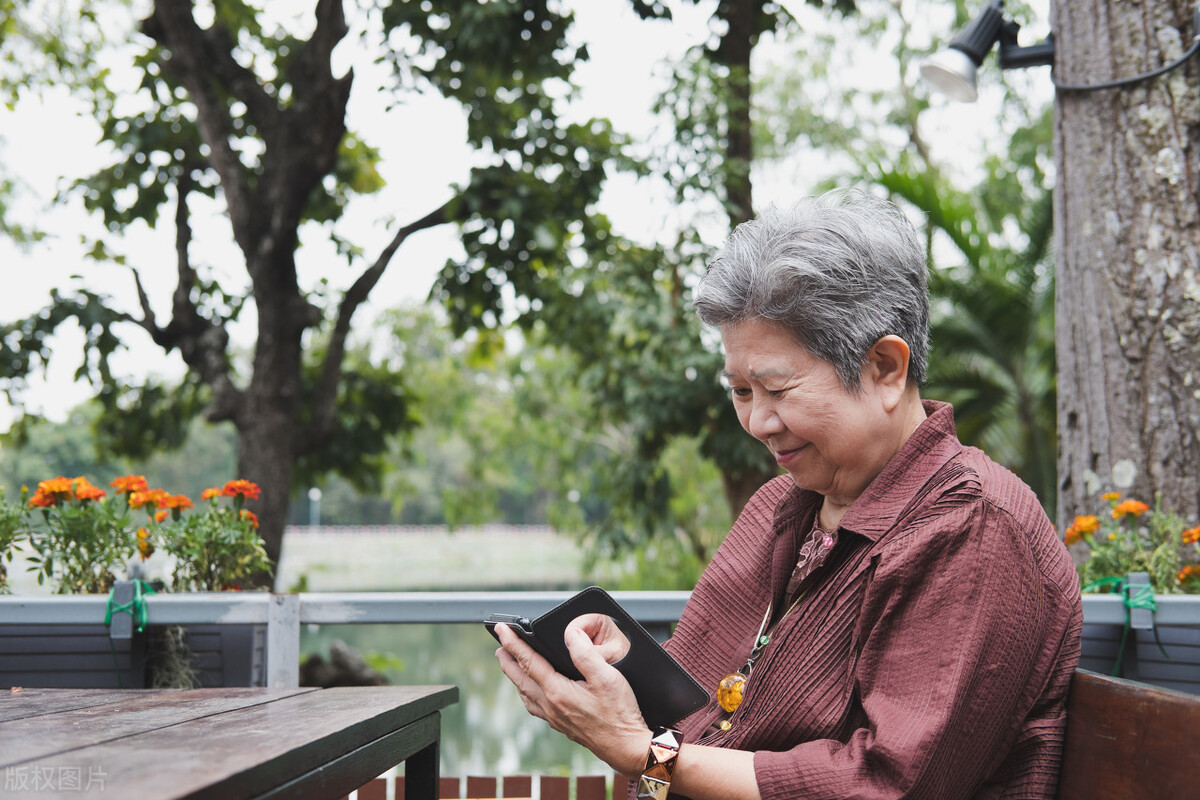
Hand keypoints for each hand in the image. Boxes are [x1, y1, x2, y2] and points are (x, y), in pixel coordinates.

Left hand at [494, 621, 648, 776]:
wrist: (626, 748)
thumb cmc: (620, 715)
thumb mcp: (607, 677)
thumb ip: (585, 653)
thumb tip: (569, 634)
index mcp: (558, 692)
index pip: (529, 661)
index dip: (513, 642)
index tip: (501, 629)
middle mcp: (551, 706)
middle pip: (520, 679)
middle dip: (508, 660)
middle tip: (499, 646)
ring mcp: (555, 718)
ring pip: (525, 694)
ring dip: (515, 677)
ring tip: (511, 665)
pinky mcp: (561, 725)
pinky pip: (534, 706)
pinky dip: (526, 693)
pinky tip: (532, 692)